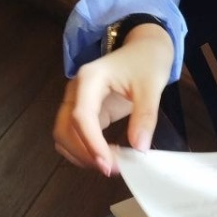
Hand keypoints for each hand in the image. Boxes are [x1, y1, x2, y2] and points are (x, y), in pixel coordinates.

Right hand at [52, 24, 174, 175]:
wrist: (145, 47)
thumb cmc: (147, 61)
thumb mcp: (152, 86)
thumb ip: (145, 116)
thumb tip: (139, 148)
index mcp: (89, 79)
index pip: (82, 117)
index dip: (91, 144)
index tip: (108, 165)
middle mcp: (76, 91)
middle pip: (64, 129)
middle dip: (84, 153)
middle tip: (112, 169)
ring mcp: (77, 101)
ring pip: (64, 135)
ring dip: (81, 154)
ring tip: (110, 165)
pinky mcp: (84, 110)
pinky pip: (74, 135)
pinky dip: (84, 149)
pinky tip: (106, 156)